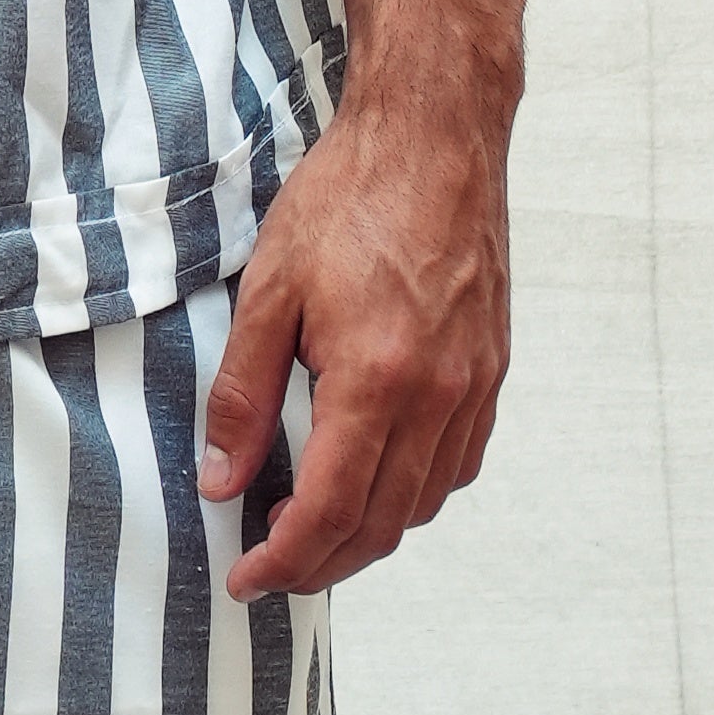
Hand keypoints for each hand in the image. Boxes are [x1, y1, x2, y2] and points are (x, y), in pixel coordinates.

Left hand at [196, 88, 511, 600]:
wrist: (435, 136)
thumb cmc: (348, 199)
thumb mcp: (268, 290)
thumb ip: (243, 395)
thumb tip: (222, 481)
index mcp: (376, 380)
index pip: (329, 511)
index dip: (283, 560)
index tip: (245, 579)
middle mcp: (438, 397)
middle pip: (381, 525)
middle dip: (322, 563)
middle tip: (270, 569)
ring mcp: (475, 387)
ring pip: (423, 502)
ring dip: (368, 533)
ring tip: (311, 529)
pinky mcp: (491, 370)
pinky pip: (456, 462)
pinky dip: (412, 491)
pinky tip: (373, 477)